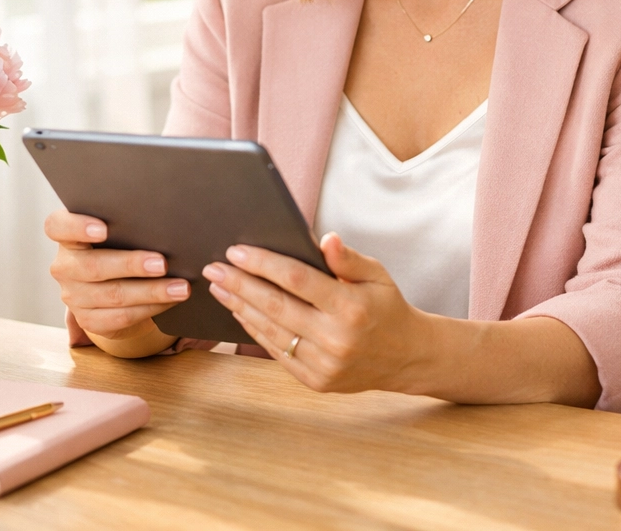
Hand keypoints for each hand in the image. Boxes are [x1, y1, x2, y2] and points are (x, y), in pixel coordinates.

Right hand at [44, 209, 189, 341]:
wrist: (114, 282)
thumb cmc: (121, 243)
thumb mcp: (118, 231)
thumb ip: (127, 222)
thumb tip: (162, 221)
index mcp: (68, 236)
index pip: (57, 226)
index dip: (77, 226)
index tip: (103, 229)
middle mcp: (65, 266)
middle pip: (93, 266)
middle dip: (131, 265)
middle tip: (162, 263)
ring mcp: (73, 296)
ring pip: (113, 295)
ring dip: (151, 292)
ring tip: (180, 287)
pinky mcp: (88, 319)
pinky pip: (121, 317)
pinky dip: (150, 309)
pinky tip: (170, 301)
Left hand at [202, 233, 430, 392]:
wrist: (406, 356)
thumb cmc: (387, 306)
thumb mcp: (377, 273)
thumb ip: (348, 258)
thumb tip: (324, 238)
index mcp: (351, 306)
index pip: (297, 280)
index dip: (264, 264)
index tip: (236, 250)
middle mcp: (336, 338)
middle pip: (276, 306)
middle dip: (240, 284)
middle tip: (214, 267)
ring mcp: (324, 364)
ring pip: (271, 331)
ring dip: (240, 307)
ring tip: (219, 287)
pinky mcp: (316, 381)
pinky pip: (277, 352)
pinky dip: (255, 330)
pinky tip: (240, 312)